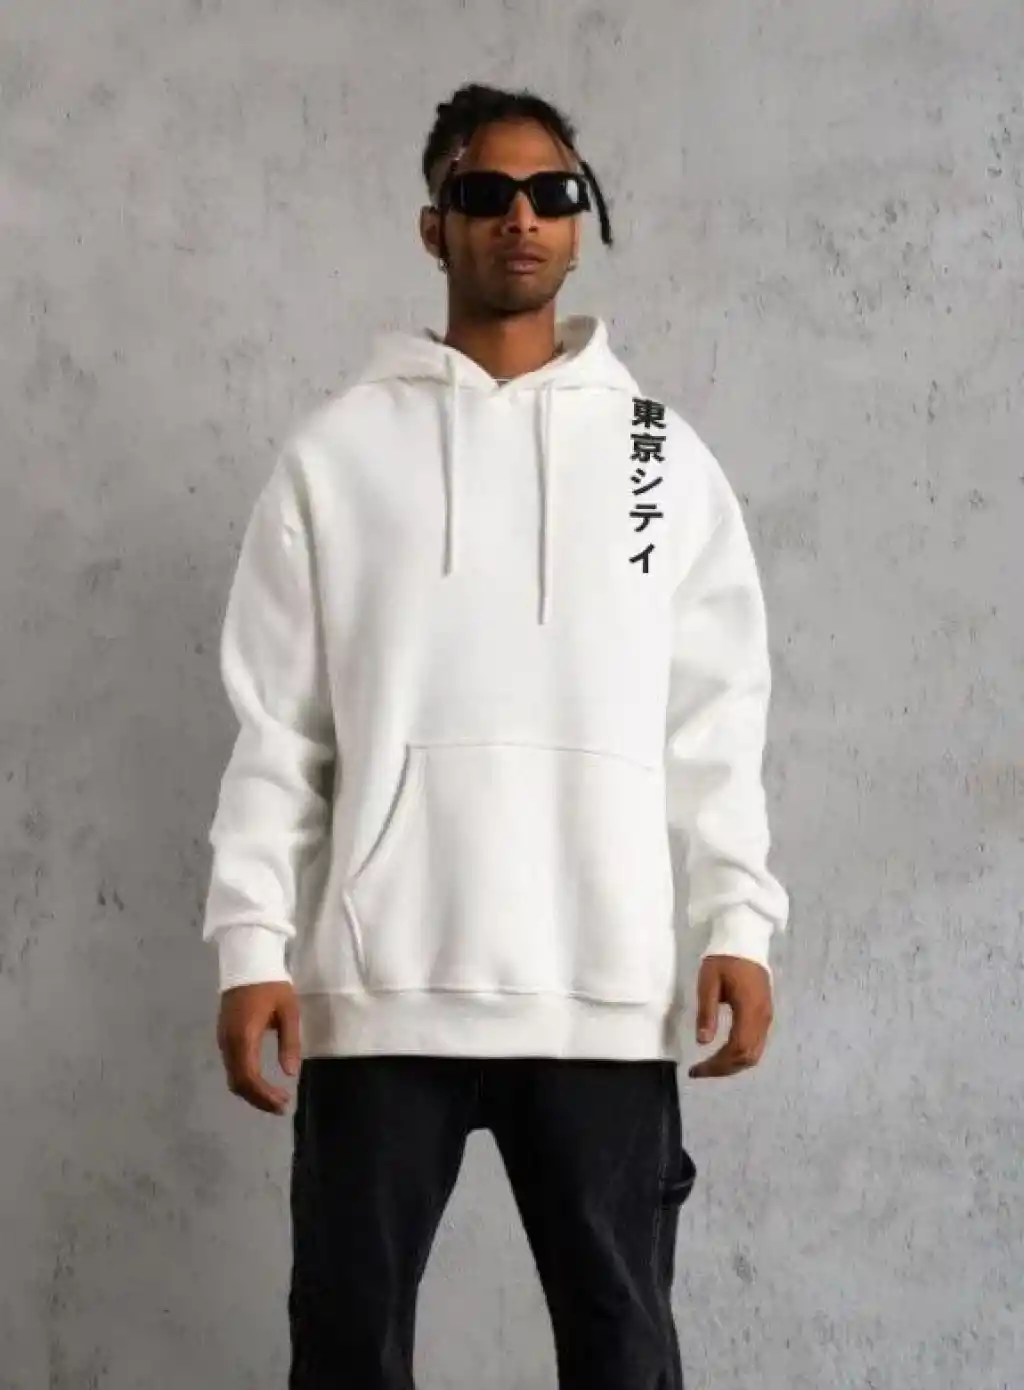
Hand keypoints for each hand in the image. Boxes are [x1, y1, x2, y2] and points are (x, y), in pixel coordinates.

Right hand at [217, 980, 301, 1114]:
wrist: (246, 960)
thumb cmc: (271, 984)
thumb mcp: (288, 1011)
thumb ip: (289, 1042)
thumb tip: (290, 1073)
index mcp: (244, 1036)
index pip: (249, 1078)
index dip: (264, 1096)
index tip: (283, 1103)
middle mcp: (228, 1042)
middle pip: (238, 1083)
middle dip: (258, 1099)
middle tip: (281, 1106)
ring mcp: (223, 1039)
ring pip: (233, 1076)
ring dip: (252, 1091)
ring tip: (274, 1098)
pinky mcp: (224, 1036)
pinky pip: (232, 1066)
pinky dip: (245, 1079)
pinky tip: (261, 1082)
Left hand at [688, 955, 772, 1079]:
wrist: (745, 939)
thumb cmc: (724, 960)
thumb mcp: (708, 983)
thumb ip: (706, 1013)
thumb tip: (702, 1043)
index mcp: (749, 1010)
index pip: (737, 1050)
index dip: (717, 1065)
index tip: (696, 1069)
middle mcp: (763, 1018)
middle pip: (748, 1057)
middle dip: (723, 1069)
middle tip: (699, 1071)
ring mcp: (766, 1016)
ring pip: (754, 1053)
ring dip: (732, 1064)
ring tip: (710, 1066)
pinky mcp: (765, 1013)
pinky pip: (756, 1043)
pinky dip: (740, 1054)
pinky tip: (723, 1053)